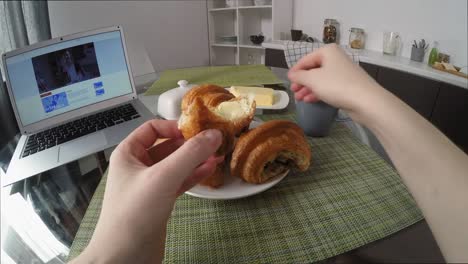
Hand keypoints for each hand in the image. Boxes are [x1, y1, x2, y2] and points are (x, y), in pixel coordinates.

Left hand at [72, 120, 222, 262]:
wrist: (124, 257)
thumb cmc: (133, 214)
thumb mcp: (163, 177)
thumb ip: (190, 154)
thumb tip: (214, 134)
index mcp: (128, 154)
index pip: (152, 128)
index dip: (174, 126)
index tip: (197, 129)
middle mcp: (138, 166)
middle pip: (167, 146)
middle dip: (190, 143)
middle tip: (214, 140)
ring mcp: (149, 185)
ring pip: (176, 165)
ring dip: (195, 159)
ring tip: (218, 154)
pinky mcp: (160, 201)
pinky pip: (179, 181)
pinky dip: (194, 175)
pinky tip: (210, 169)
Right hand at [288, 44, 380, 114]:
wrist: (365, 100)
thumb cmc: (336, 85)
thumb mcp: (313, 80)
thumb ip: (299, 76)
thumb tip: (291, 74)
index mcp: (328, 51)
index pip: (306, 59)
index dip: (295, 70)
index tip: (288, 81)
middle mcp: (336, 59)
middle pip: (314, 69)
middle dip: (302, 81)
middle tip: (293, 92)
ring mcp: (342, 72)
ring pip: (320, 79)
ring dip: (309, 88)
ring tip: (299, 99)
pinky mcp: (347, 85)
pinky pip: (328, 86)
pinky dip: (318, 92)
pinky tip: (310, 100)